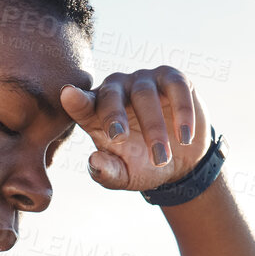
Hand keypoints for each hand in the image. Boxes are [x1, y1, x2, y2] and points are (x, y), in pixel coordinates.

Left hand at [60, 65, 209, 191]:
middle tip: (119, 139)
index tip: (69, 96)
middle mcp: (118, 90)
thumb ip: (107, 172)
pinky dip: (182, 111)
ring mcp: (144, 81)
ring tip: (162, 157)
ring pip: (145, 94)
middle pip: (111, 95)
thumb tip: (94, 161)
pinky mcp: (173, 79)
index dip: (76, 100)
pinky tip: (185, 137)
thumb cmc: (143, 166)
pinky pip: (176, 87)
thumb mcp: (124, 176)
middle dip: (114, 116)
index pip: (82, 104)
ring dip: (154, 127)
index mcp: (97, 113)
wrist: (181, 163)